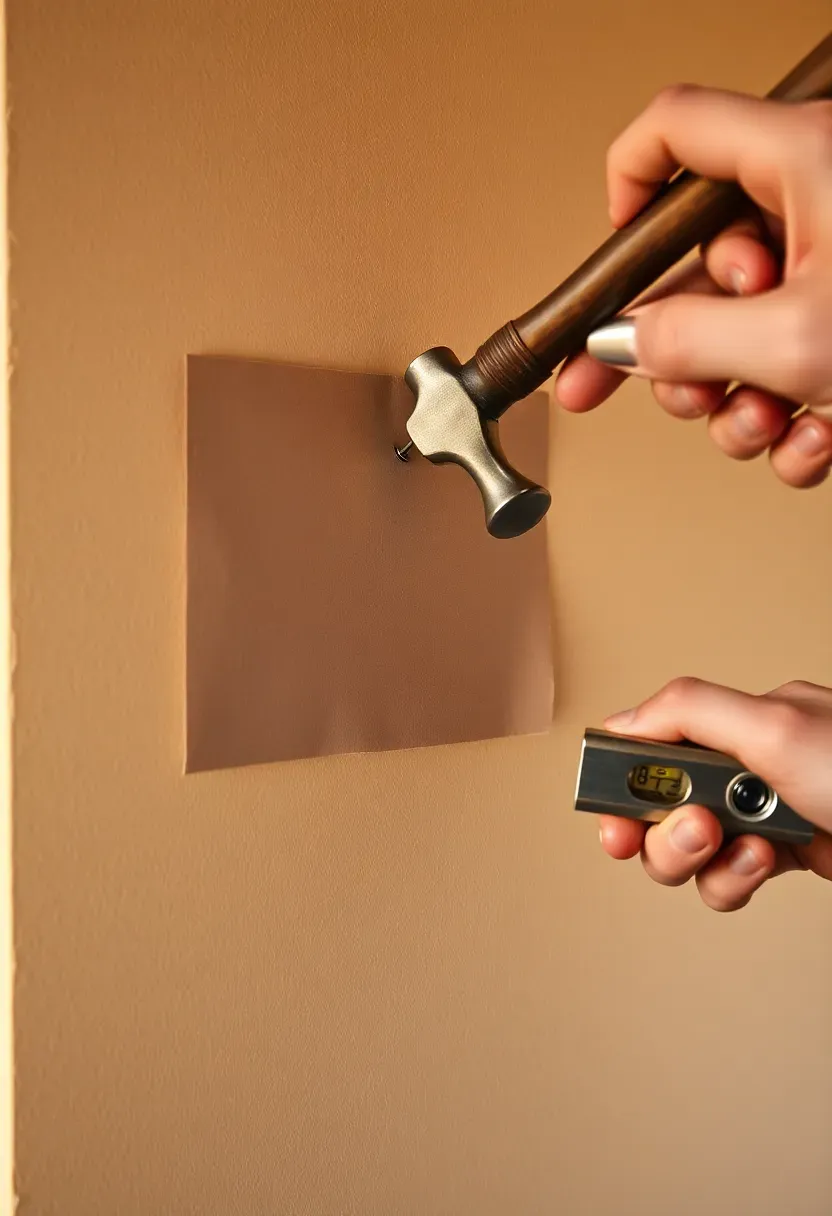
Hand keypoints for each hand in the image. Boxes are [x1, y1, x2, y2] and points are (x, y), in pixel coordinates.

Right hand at [555, 88, 831, 487]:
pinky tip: (814, 438)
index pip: (675, 133)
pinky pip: (786, 373)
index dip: (623, 188)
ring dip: (736, 406)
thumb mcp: (795, 340)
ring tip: (767, 422)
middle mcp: (818, 206)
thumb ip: (687, 342)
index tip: (609, 269)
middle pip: (695, 272)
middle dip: (681, 356)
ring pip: (736, 337)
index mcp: (804, 161)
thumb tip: (620, 346)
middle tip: (686, 389)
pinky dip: (791, 424)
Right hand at [598, 678, 831, 910]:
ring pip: (688, 851)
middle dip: (666, 831)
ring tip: (741, 849)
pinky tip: (764, 865)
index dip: (621, 783)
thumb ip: (689, 712)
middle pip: (658, 807)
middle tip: (698, 830)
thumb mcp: (774, 726)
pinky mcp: (782, 856)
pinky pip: (727, 878)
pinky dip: (734, 880)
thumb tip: (622, 722)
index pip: (651, 746)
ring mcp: (761, 813)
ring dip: (702, 860)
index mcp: (736, 722)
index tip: (613, 818)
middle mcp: (743, 765)